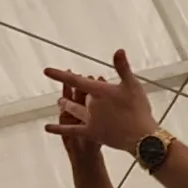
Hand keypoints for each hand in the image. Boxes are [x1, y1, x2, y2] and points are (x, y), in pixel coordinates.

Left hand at [42, 50, 160, 154]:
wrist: (141, 137)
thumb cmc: (139, 109)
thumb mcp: (133, 85)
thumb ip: (123, 67)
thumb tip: (118, 50)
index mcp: (99, 91)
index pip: (76, 81)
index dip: (60, 75)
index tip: (46, 71)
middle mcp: (91, 105)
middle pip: (78, 96)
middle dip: (73, 92)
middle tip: (69, 87)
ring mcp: (90, 120)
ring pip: (74, 110)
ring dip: (67, 106)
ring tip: (60, 102)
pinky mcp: (91, 133)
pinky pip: (71, 130)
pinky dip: (59, 129)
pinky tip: (47, 128)